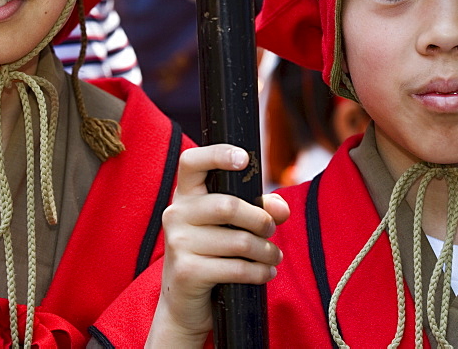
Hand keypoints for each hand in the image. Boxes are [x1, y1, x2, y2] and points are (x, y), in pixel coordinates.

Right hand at [146, 144, 289, 346]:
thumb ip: (258, 209)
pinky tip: (266, 272)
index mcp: (185, 195)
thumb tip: (281, 208)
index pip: (191, 161)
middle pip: (228, 205)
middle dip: (261, 220)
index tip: (243, 159)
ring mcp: (178, 243)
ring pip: (239, 240)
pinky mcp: (187, 272)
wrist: (184, 303)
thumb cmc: (211, 255)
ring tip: (273, 256)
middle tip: (270, 231)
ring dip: (266, 251)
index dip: (217, 154)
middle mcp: (176, 214)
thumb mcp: (231, 227)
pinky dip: (259, 272)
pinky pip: (236, 268)